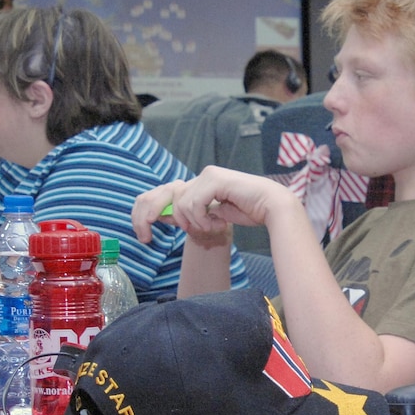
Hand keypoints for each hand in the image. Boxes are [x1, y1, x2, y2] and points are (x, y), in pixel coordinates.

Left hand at [132, 167, 292, 246]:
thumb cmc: (246, 212)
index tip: (143, 235)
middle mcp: (198, 177)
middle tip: (145, 239)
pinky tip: (219, 223)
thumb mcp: (209, 218)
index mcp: (196, 185)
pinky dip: (203, 219)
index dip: (145, 213)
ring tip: (213, 227)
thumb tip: (160, 218)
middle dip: (146, 217)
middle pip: (158, 194)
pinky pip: (194, 204)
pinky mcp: (214, 179)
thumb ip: (189, 216)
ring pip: (180, 205)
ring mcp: (206, 175)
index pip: (160, 194)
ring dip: (194, 224)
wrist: (271, 207)